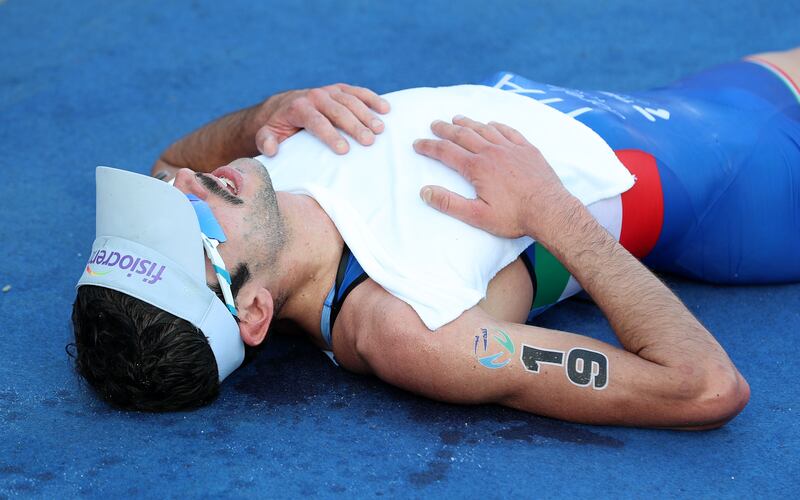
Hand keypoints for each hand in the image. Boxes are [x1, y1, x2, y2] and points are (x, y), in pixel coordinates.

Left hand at [254, 84, 389, 155]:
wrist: (281, 106)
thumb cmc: (277, 127)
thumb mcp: (266, 135)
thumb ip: (266, 141)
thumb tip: (271, 149)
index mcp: (298, 108)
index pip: (317, 122)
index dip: (330, 135)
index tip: (344, 150)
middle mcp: (315, 96)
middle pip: (338, 111)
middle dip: (354, 126)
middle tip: (369, 141)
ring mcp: (328, 91)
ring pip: (351, 101)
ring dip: (367, 114)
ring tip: (381, 129)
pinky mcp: (338, 90)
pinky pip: (357, 92)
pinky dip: (372, 98)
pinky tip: (385, 109)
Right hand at [413, 116, 576, 239]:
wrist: (550, 210)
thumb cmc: (514, 217)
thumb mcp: (477, 216)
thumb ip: (449, 203)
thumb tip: (425, 191)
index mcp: (477, 168)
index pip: (446, 152)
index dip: (429, 147)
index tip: (418, 144)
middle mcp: (492, 152)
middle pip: (463, 135)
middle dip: (445, 129)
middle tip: (434, 124)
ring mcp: (511, 148)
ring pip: (484, 129)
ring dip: (468, 123)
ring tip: (457, 119)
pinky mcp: (527, 150)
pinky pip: (509, 131)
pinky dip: (496, 126)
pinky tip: (492, 124)